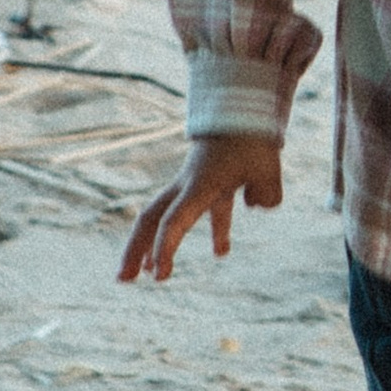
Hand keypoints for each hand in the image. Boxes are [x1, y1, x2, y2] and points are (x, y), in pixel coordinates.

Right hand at [119, 135, 282, 283]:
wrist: (243, 111)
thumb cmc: (252, 140)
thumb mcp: (267, 169)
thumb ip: (266, 194)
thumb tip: (255, 204)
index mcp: (198, 186)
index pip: (174, 221)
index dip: (163, 249)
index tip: (159, 276)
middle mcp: (187, 187)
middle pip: (151, 219)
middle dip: (135, 249)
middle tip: (123, 279)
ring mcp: (193, 185)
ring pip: (166, 217)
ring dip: (156, 245)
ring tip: (152, 276)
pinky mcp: (208, 184)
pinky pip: (203, 211)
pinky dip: (214, 230)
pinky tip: (223, 251)